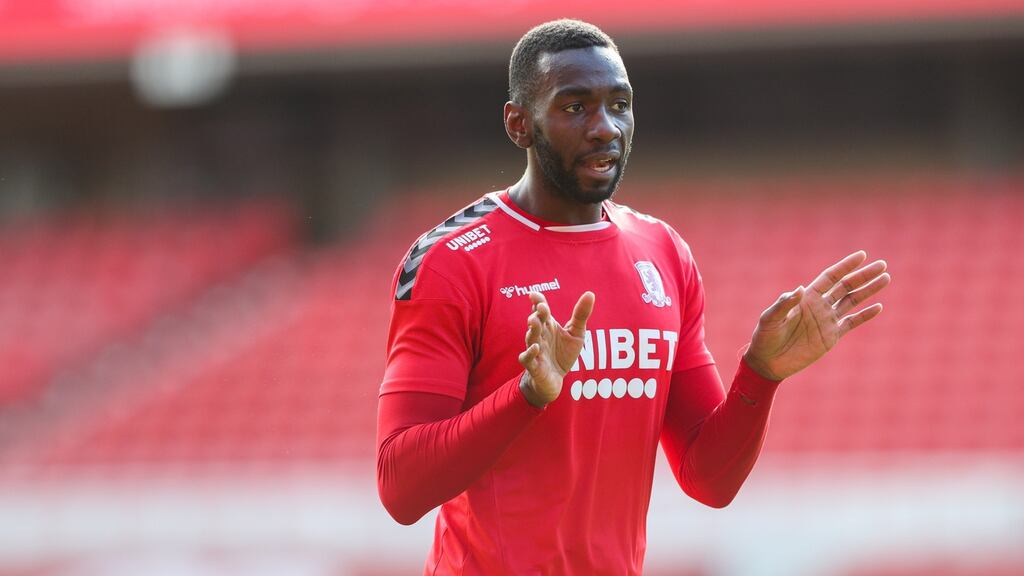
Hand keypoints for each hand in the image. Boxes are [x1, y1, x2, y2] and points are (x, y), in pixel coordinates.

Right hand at [518, 291, 595, 406]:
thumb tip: (590, 293)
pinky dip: (529, 352)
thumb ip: (581, 314)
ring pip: (530, 338)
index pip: (541, 311)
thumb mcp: (576, 333)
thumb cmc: (564, 354)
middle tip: (541, 307)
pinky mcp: (534, 366)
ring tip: (534, 321)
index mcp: (548, 326)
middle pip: (536, 322)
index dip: (538, 302)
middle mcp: (540, 336)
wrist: (555, 380)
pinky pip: (527, 358)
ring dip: (532, 330)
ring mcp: (535, 350)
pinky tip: (536, 347)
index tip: (534, 295)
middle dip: (537, 314)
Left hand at [744, 250, 890, 380]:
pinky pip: (851, 323)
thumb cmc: (765, 337)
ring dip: (868, 290)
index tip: (862, 255)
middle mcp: (819, 306)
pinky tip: (878, 307)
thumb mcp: (770, 318)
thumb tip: (799, 289)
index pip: (830, 277)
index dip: (845, 266)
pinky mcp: (831, 337)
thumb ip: (783, 304)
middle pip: (846, 286)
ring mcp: (827, 321)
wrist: (768, 362)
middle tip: (882, 265)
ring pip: (852, 301)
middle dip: (863, 276)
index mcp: (806, 297)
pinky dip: (865, 316)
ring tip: (886, 278)